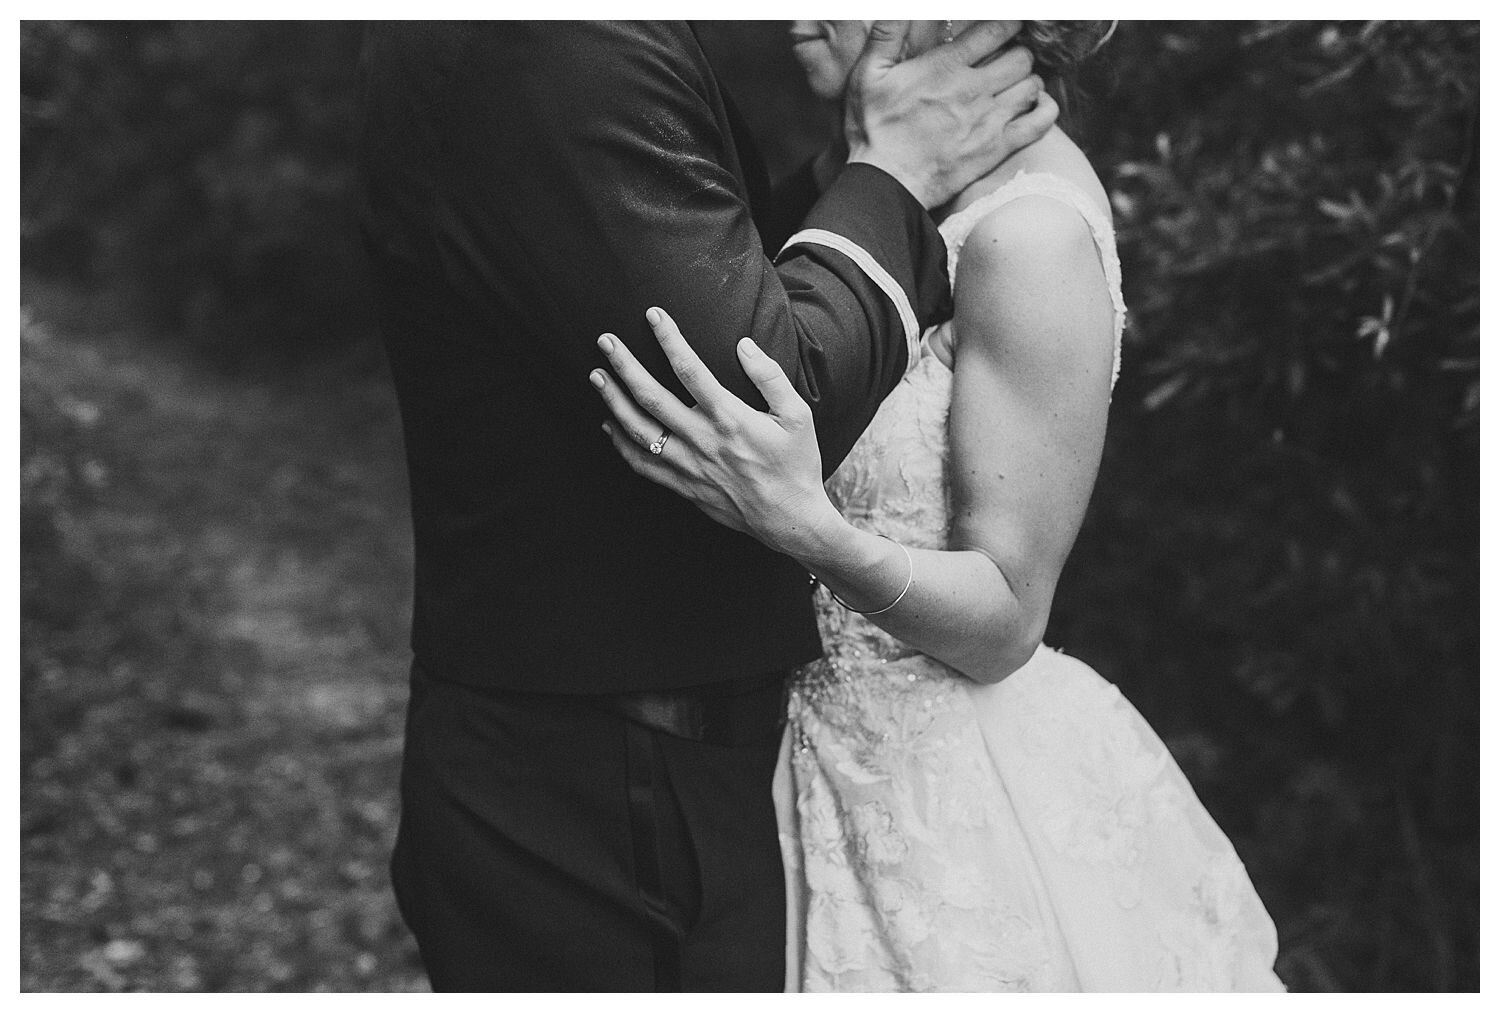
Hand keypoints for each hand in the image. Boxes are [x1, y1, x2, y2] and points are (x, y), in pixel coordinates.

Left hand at [589, 307, 843, 556]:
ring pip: (639, 431)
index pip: (690, 370)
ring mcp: (689, 466)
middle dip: (624, 365)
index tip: (653, 315)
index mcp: (730, 418)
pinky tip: (609, 424)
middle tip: (604, 341)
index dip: (669, 339)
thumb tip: (743, 344)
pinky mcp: (684, 486)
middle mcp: (703, 441)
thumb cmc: (797, 464)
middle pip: (651, 398)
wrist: (789, 520)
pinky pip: (642, 465)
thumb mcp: (798, 416)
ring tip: (597, 376)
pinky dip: (621, 444)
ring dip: (613, 401)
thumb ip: (770, 376)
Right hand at [844, 21, 1058, 208]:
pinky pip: (1040, 122)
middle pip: (1021, 57)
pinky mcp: (997, 148)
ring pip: (1033, 85)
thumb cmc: (872, 129)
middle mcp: (974, 89)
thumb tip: (896, 5)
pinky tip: (1037, 106)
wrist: (884, 182)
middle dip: (1017, 53)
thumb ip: (887, 33)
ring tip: (1015, 85)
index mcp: (946, 66)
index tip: (1007, 25)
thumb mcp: (869, 74)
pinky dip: (1046, 110)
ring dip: (1028, 81)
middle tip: (1006, 60)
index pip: (996, 29)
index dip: (1008, 22)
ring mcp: (990, 120)